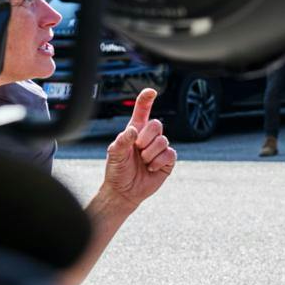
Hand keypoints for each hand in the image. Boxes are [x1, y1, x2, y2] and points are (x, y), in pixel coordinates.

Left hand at [102, 88, 175, 209]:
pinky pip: (170, 153)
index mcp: (134, 131)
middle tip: (137, 149)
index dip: (146, 100)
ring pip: (163, 140)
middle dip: (146, 138)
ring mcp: (159, 149)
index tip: (151, 91)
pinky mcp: (167, 161)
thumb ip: (122, 141)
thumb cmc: (117, 171)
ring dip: (150, 153)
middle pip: (157, 124)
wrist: (124, 192)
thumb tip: (133, 130)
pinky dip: (158, 161)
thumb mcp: (114, 154)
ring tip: (143, 162)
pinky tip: (151, 168)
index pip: (142, 111)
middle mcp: (148, 138)